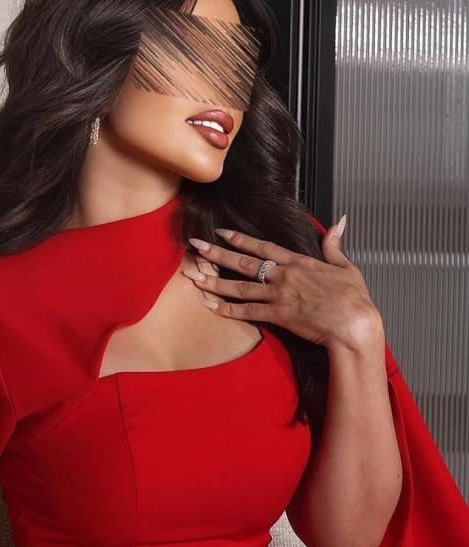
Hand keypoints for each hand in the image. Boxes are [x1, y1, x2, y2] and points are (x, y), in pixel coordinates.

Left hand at [181, 216, 381, 349]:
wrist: (354, 323)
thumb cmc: (353, 299)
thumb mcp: (347, 267)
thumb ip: (335, 246)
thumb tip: (339, 223)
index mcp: (299, 262)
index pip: (263, 247)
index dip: (241, 239)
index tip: (222, 233)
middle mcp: (284, 275)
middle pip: (243, 263)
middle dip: (216, 254)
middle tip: (195, 247)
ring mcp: (279, 295)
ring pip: (239, 287)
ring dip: (214, 282)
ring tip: (193, 277)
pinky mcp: (278, 315)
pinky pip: (248, 312)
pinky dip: (228, 309)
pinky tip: (211, 306)